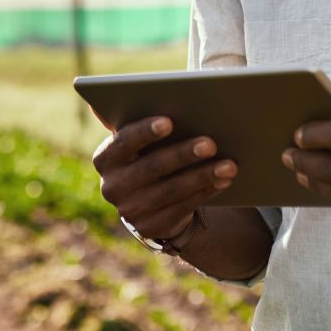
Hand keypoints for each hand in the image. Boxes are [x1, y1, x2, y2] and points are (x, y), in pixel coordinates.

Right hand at [92, 116, 239, 238]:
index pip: (123, 142)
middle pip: (153, 167)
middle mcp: (112, 186)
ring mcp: (130, 211)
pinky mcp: (151, 227)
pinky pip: (183, 208)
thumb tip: (100, 102)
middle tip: (212, 142)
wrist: (149, 203)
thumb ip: (132, 118)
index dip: (145, 132)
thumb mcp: (139, 141)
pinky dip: (206, 192)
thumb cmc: (149, 156)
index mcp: (105, 158)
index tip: (170, 121)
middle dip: (184, 153)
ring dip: (203, 175)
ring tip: (229, 164)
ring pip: (173, 189)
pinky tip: (224, 180)